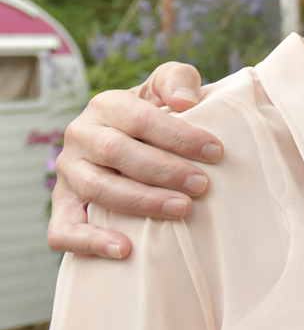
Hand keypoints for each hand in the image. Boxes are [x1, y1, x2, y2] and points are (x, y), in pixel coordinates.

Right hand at [47, 63, 217, 258]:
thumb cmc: (157, 115)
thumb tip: (185, 101)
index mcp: (106, 105)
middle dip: (165, 170)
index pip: (140, 119)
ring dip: (141, 201)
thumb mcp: (167, 87)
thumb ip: (178, 79)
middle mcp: (80, 136)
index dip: (179, 136)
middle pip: (117, 152)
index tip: (215, 152)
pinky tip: (125, 249)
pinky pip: (63, 229)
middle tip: (202, 185)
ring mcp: (67, 173)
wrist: (130, 142)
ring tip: (182, 209)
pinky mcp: (62, 206)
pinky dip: (89, 242)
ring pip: (96, 188)